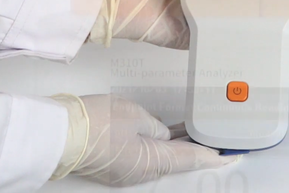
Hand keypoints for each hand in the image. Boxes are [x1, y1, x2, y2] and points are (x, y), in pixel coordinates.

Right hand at [49, 94, 239, 186]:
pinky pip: (144, 157)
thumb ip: (156, 126)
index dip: (214, 156)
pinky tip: (163, 136)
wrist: (57, 134)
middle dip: (198, 151)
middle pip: (177, 161)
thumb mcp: (134, 116)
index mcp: (152, 162)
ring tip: (195, 135)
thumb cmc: (93, 124)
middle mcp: (140, 173)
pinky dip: (158, 147)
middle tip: (217, 143)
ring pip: (160, 159)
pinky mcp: (114, 165)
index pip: (191, 158)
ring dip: (178, 148)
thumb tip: (162, 133)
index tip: (231, 156)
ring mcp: (125, 171)